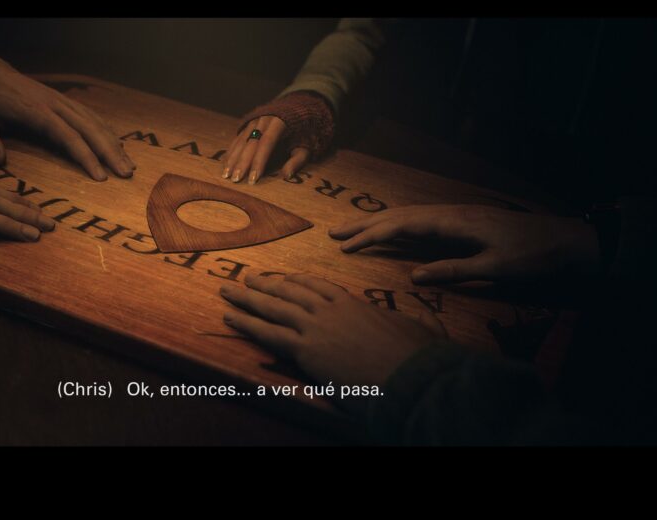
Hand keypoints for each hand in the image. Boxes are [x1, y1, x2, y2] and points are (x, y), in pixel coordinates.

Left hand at [0, 58, 134, 179]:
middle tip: (126, 174)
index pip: (68, 137)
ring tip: (129, 164)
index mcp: (36, 113)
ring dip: (114, 143)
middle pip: (90, 130)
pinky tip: (117, 145)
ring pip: (95, 122)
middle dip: (110, 153)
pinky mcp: (64, 100)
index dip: (86, 157)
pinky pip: (91, 115)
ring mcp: (62, 101)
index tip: (100, 177)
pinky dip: (106, 130)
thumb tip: (0, 161)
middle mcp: (55, 106)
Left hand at [220, 273, 445, 413]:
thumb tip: (429, 316)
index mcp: (356, 305)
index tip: (284, 279)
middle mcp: (332, 310)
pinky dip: (246, 324)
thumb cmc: (420, 358)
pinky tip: (229, 317)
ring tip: (227, 292)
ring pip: (274, 308)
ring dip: (247, 299)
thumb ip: (423, 320)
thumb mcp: (425, 332)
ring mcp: (317, 327)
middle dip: (266, 285)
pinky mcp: (307, 349)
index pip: (320, 287)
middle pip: (291, 292)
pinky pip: (268, 333)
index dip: (298, 283)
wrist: (410, 376)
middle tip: (246, 279)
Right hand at [222, 115, 307, 184]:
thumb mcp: (306, 144)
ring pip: (241, 141)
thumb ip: (297, 160)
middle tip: (235, 180)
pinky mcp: (248, 123)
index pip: (267, 143)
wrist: (298, 107)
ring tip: (226, 175)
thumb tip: (287, 176)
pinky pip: (238, 138)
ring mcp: (254, 120)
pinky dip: (232, 151)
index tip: (253, 179)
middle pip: (250, 143)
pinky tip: (226, 164)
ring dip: (232, 159)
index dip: (259, 162)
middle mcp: (264, 119)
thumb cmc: (304, 130)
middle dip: (242, 163)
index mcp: (280, 122)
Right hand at [330, 205, 600, 284]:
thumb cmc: (535, 257)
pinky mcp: (466, 223)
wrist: (570, 241)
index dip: (370, 236)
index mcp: (454, 222)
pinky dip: (400, 227)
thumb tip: (413, 276)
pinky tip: (393, 233)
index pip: (402, 226)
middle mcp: (452, 214)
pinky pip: (423, 222)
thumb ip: (453, 270)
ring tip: (354, 233)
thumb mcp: (496, 269)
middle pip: (399, 216)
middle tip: (334, 234)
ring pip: (410, 217)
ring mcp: (459, 216)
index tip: (344, 247)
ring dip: (380, 224)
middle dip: (365, 225)